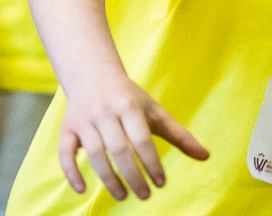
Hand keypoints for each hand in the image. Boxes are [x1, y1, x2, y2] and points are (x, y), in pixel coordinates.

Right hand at [56, 73, 207, 200]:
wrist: (93, 75)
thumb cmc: (130, 99)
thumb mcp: (155, 112)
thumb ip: (179, 135)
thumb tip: (206, 156)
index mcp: (130, 107)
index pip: (142, 139)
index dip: (151, 163)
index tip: (161, 184)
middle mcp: (106, 113)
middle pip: (119, 149)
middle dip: (132, 175)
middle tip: (144, 196)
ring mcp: (84, 121)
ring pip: (94, 154)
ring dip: (108, 179)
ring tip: (123, 196)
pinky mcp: (67, 129)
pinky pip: (65, 153)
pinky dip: (71, 172)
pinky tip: (82, 190)